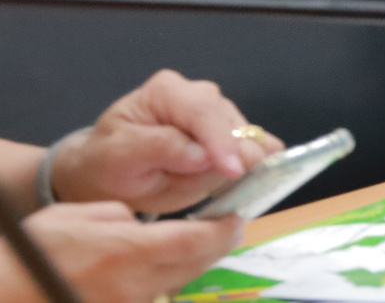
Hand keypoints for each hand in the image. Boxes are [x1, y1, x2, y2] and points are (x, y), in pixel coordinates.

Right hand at [8, 202, 239, 302]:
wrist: (7, 291)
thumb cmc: (34, 249)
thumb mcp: (80, 215)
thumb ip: (122, 217)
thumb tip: (143, 226)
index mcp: (128, 251)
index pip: (197, 242)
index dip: (223, 231)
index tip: (235, 217)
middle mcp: (134, 286)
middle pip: (194, 266)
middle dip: (215, 246)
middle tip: (225, 227)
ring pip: (174, 285)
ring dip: (190, 265)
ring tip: (196, 245)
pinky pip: (150, 298)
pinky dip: (162, 283)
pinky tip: (158, 269)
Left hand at [50, 71, 280, 215]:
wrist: (109, 173)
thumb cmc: (108, 164)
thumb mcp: (118, 158)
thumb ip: (160, 149)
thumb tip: (203, 155)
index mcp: (166, 91)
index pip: (204, 112)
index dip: (222, 141)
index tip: (234, 171)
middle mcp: (199, 94)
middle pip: (232, 123)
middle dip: (234, 155)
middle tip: (229, 186)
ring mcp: (219, 111)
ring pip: (248, 137)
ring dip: (236, 164)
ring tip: (206, 186)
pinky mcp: (232, 131)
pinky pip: (256, 145)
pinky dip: (254, 164)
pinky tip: (246, 180)